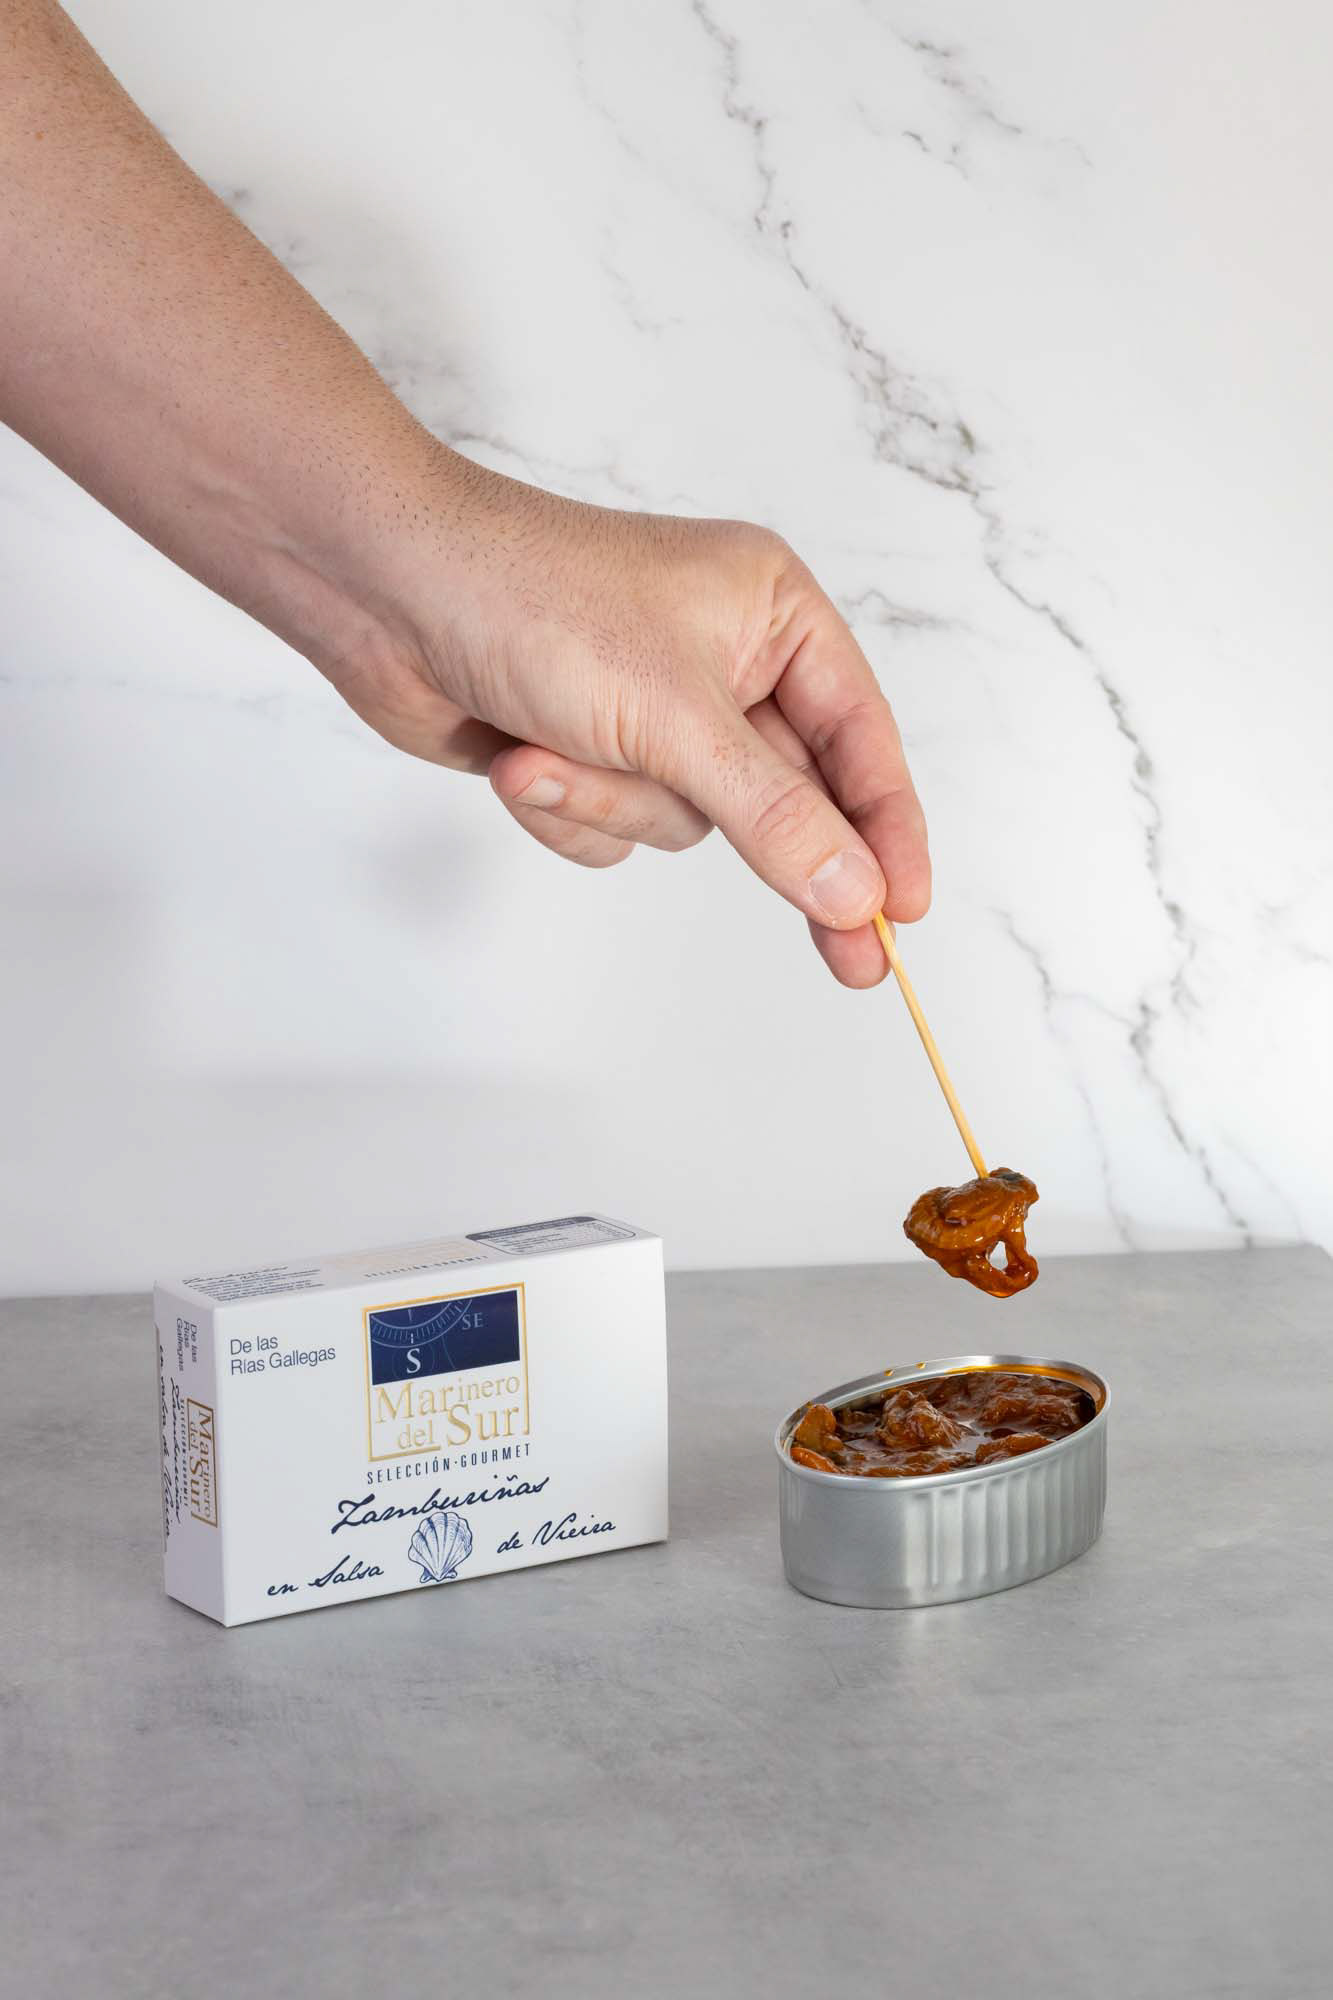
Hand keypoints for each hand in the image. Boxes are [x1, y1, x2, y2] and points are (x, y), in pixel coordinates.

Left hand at [325, 461, 930, 987]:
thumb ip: (776, 815)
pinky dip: (569, 810)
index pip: (861, 740)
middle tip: (851, 961)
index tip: (907, 912)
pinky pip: (617, 830)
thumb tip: (857, 891)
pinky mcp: (590, 751)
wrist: (381, 590)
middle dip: (773, 853)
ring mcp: (652, 710)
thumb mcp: (675, 716)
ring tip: (549, 751)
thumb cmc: (532, 602)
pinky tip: (516, 758)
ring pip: (687, 823)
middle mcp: (723, 660)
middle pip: (786, 798)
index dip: (890, 831)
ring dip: (615, 805)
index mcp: (773, 613)